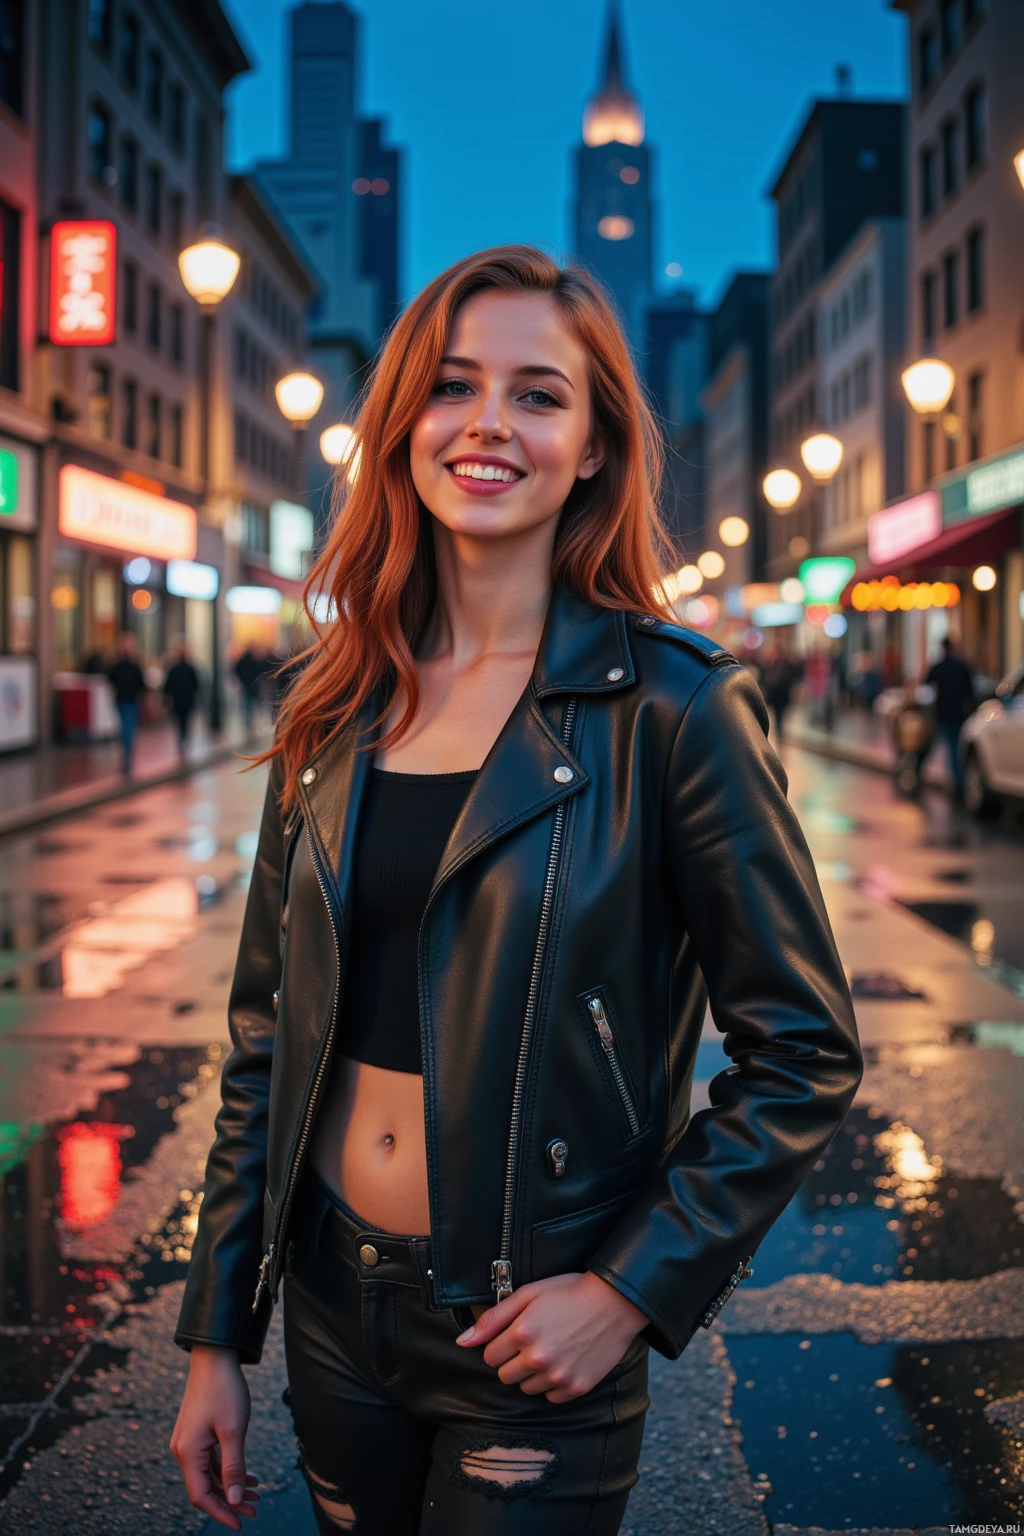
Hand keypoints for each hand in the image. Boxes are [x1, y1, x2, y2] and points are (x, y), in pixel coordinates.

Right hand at [170, 1345, 260, 1528]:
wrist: (214, 1356)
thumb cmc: (224, 1390)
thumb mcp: (233, 1431)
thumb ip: (233, 1468)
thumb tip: (233, 1501)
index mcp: (187, 1453)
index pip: (201, 1496)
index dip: (221, 1513)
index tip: (242, 1523)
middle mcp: (183, 1451)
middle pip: (206, 1487)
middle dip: (230, 1500)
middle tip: (257, 1508)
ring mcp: (189, 1442)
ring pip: (211, 1474)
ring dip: (232, 1485)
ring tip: (258, 1493)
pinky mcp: (197, 1434)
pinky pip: (211, 1460)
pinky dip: (229, 1470)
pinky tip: (249, 1475)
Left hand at [456, 1271, 646, 1402]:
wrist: (614, 1303)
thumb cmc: (568, 1292)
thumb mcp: (528, 1294)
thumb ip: (492, 1319)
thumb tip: (462, 1341)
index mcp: (523, 1333)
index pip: (489, 1356)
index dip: (499, 1344)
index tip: (514, 1334)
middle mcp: (538, 1359)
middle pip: (505, 1376)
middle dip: (512, 1361)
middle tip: (531, 1342)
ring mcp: (558, 1376)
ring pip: (526, 1389)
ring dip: (531, 1374)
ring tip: (549, 1349)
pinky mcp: (575, 1388)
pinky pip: (550, 1397)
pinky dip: (552, 1384)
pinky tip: (563, 1361)